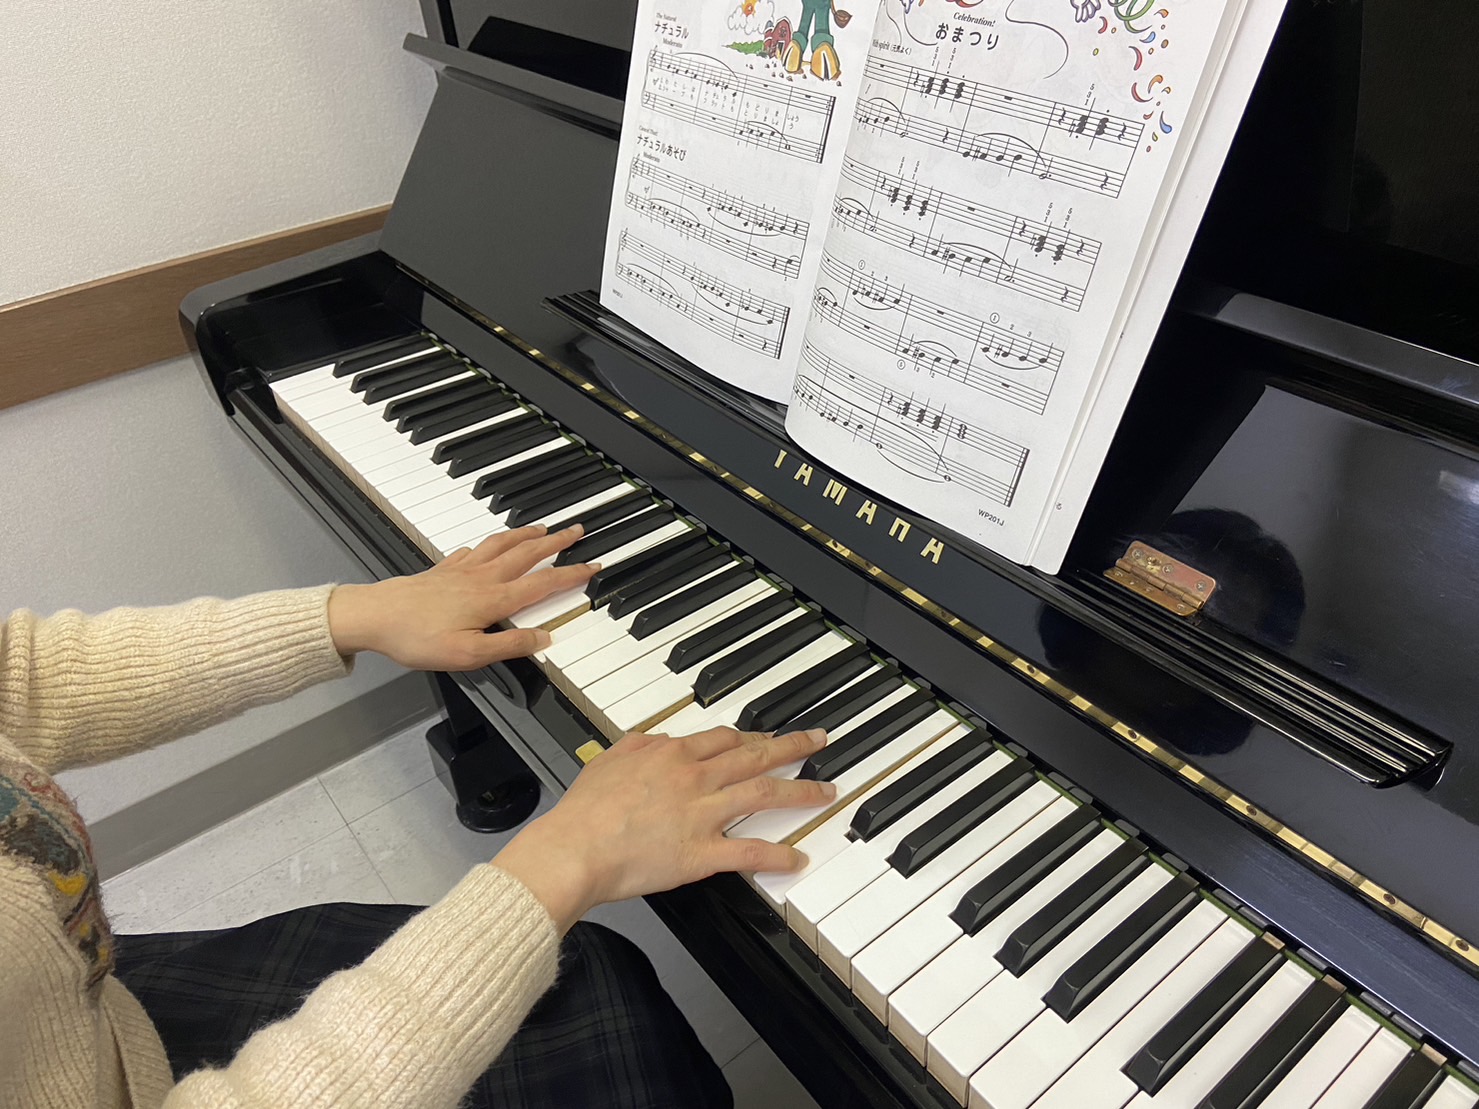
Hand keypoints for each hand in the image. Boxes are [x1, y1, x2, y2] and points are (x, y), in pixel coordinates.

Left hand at [327, 525, 597, 668]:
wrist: (374, 616)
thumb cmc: (417, 637)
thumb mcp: (469, 655)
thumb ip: (510, 645)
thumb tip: (543, 639)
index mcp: (493, 599)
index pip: (543, 584)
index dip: (572, 575)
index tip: (593, 566)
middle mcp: (482, 578)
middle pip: (528, 554)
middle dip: (557, 542)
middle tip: (577, 531)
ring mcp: (462, 571)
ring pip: (502, 545)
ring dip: (527, 535)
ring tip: (543, 528)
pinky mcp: (443, 570)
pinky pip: (473, 550)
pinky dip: (489, 543)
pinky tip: (488, 545)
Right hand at [493, 728, 836, 931]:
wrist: (576, 848)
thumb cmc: (585, 811)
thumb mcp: (609, 759)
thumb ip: (640, 745)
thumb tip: (660, 739)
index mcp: (673, 756)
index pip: (725, 739)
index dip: (753, 737)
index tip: (769, 738)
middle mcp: (695, 779)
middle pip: (755, 757)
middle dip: (793, 747)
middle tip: (818, 742)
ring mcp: (702, 815)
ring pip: (764, 795)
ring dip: (800, 792)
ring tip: (826, 791)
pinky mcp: (702, 854)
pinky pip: (749, 852)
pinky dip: (777, 855)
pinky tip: (796, 857)